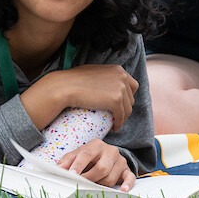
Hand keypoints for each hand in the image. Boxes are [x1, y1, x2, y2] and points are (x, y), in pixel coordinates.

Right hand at [24, 64, 138, 130]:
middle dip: (125, 108)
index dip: (127, 97)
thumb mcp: (95, 72)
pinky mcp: (116, 100)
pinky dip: (119, 123)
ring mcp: (120, 88)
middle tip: (116, 116)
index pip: (132, 85)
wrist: (66, 86)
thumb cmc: (75, 79)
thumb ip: (105, 76)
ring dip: (122, 118)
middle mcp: (122, 77)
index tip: (120, 105)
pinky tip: (114, 128)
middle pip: (131, 98)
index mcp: (118, 69)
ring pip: (128, 109)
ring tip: (115, 123)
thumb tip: (106, 84)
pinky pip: (121, 116)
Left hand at [57, 138, 134, 190]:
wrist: (104, 154)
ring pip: (110, 177)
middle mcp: (110, 151)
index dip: (78, 166)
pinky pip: (130, 177)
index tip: (71, 175)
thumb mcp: (76, 155)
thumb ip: (67, 162)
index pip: (86, 155)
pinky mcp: (126, 169)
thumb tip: (59, 170)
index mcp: (96, 145)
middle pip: (101, 168)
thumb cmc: (88, 157)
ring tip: (93, 183)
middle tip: (81, 184)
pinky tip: (123, 190)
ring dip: (100, 184)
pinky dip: (127, 184)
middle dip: (90, 178)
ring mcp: (120, 160)